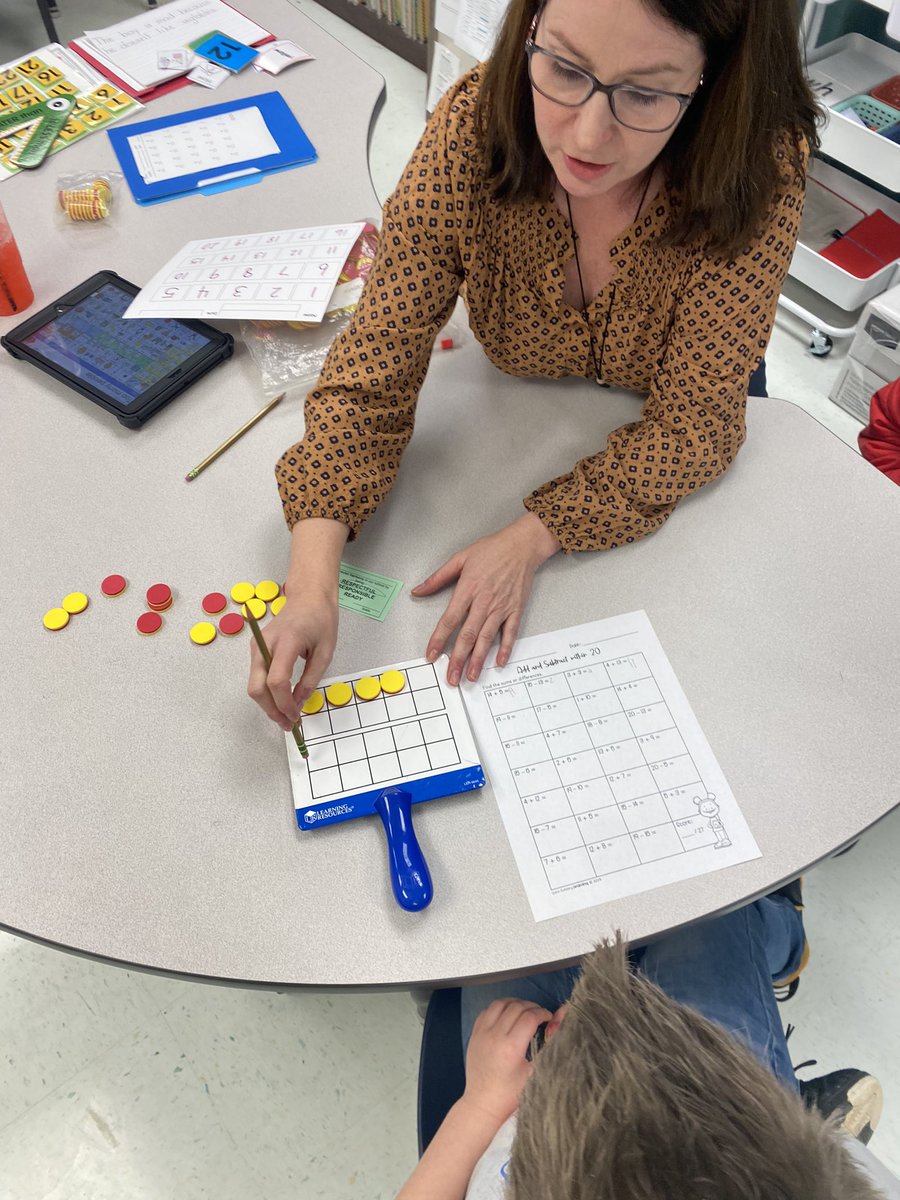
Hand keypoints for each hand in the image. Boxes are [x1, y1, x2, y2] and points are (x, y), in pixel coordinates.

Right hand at [246, 586, 337, 729]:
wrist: (308, 595)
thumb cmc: (320, 618)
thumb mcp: (326, 652)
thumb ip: (311, 680)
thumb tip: (299, 703)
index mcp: (287, 641)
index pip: (277, 680)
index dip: (285, 704)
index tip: (296, 717)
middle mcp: (265, 643)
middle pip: (256, 687)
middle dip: (270, 710)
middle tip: (287, 725)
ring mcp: (257, 645)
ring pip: (253, 685)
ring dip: (267, 704)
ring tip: (286, 716)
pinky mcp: (256, 648)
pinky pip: (256, 676)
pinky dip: (266, 692)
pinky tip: (281, 700)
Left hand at [412, 514, 559, 684]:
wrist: (522, 545)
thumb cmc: (492, 550)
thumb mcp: (460, 558)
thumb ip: (438, 577)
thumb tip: (418, 590)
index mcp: (468, 588)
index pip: (450, 619)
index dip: (439, 639)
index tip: (431, 655)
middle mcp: (484, 601)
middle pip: (468, 635)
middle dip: (458, 659)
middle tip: (452, 677)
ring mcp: (501, 607)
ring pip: (487, 638)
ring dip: (479, 659)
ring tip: (471, 676)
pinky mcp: (516, 609)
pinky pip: (510, 633)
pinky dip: (505, 648)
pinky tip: (499, 662)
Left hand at [462, 999, 552, 1127]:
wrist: (483, 1103)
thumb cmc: (510, 1094)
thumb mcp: (534, 1073)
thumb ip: (545, 1049)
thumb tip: (557, 1027)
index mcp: (511, 1047)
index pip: (530, 1017)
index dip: (542, 1013)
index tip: (548, 1017)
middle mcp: (495, 1036)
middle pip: (516, 1007)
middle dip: (531, 1006)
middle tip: (539, 1014)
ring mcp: (482, 1034)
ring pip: (500, 1004)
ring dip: (514, 1003)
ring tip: (524, 1010)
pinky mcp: (474, 1035)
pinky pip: (487, 1011)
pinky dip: (499, 1008)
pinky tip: (507, 1015)